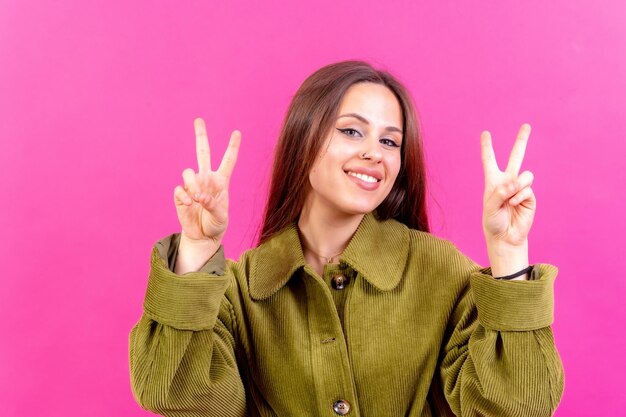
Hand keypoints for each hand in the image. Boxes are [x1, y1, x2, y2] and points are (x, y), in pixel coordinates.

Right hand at [174, 118, 240, 244]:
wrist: (203, 236)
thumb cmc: (216, 224)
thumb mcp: (221, 216)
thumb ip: (213, 205)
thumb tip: (199, 196)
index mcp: (221, 181)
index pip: (228, 161)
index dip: (232, 147)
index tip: (237, 132)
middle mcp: (206, 179)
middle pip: (203, 152)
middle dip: (201, 136)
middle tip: (199, 120)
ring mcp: (192, 185)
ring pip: (188, 172)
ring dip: (193, 184)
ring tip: (197, 198)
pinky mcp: (180, 195)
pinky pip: (179, 189)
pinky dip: (184, 197)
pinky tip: (189, 204)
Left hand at [481, 124, 534, 276]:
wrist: (505, 236)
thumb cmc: (493, 222)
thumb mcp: (490, 206)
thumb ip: (501, 192)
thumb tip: (516, 182)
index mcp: (493, 181)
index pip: (489, 160)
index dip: (487, 147)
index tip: (485, 133)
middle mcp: (507, 181)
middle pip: (516, 156)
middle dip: (522, 140)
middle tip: (526, 125)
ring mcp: (520, 188)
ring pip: (525, 174)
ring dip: (517, 185)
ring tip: (510, 199)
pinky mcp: (530, 196)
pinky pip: (527, 188)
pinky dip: (520, 196)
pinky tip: (515, 205)